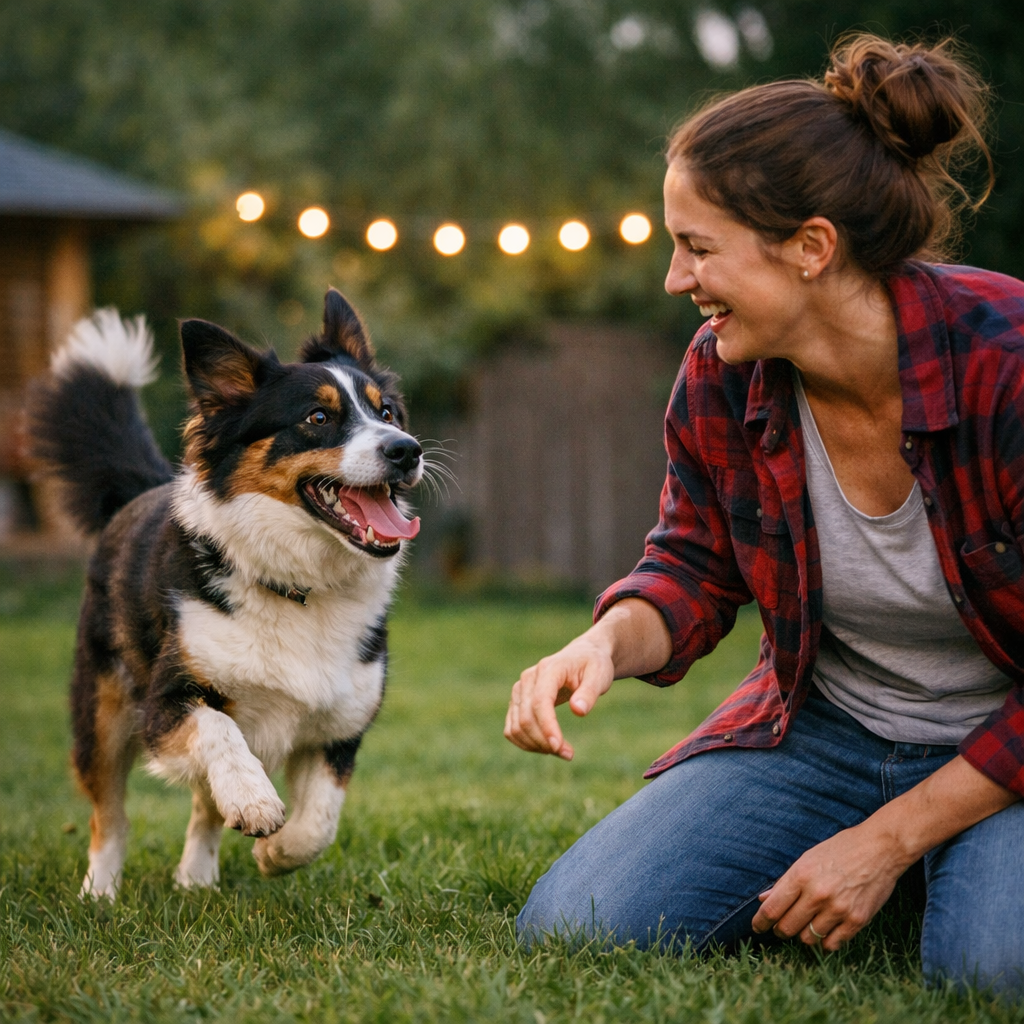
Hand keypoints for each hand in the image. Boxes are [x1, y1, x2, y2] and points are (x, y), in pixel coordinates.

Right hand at [504, 636, 614, 759]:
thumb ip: (590, 692)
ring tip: (562, 752)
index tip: (560, 748)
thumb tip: (578, 711)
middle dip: (545, 741)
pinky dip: (526, 743)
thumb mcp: (600, 675)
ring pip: (516, 726)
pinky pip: (512, 728)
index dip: (547, 726)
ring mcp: (519, 690)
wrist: (582, 655)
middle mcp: (528, 678)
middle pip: (526, 717)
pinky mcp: (517, 701)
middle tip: (569, 754)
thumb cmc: (593, 665)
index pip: (540, 701)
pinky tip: (547, 747)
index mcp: (548, 669)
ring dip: (535, 745)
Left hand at [751, 820, 907, 950]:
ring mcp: (838, 909)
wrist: (879, 848)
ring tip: (806, 924)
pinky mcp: (857, 920)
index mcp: (801, 875)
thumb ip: (785, 882)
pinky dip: (824, 941)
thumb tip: (763, 900)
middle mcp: (818, 894)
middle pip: (787, 927)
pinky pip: (832, 944)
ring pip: (808, 939)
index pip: (772, 909)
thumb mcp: (807, 859)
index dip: (760, 922)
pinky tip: (825, 930)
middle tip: (781, 927)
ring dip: (803, 935)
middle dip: (780, 930)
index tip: (757, 927)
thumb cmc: (839, 850)